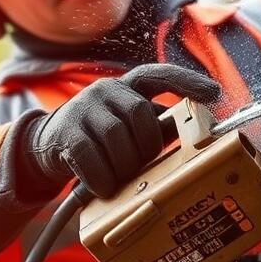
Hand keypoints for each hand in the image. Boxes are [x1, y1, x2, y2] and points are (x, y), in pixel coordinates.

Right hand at [25, 64, 220, 197]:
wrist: (46, 144)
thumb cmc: (100, 137)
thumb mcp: (127, 127)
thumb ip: (155, 127)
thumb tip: (195, 135)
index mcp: (127, 86)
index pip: (159, 74)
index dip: (187, 81)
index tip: (214, 93)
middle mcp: (105, 90)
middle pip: (140, 114)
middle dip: (148, 145)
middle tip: (143, 164)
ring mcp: (82, 108)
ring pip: (116, 137)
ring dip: (124, 165)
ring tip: (122, 179)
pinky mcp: (65, 132)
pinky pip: (90, 156)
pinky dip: (101, 177)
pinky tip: (103, 186)